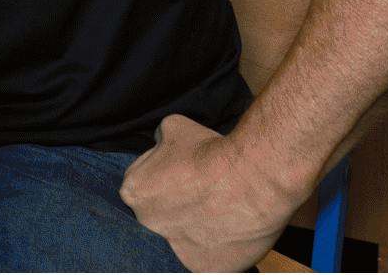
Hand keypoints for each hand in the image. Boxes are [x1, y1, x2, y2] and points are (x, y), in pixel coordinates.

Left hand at [118, 115, 298, 272]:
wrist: (253, 179)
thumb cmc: (211, 152)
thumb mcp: (173, 127)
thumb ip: (158, 142)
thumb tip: (160, 147)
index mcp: (134, 192)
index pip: (142, 189)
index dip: (165, 182)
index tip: (184, 180)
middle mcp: (147, 225)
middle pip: (159, 216)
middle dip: (176, 208)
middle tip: (200, 198)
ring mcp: (174, 250)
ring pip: (181, 241)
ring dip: (194, 230)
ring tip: (217, 215)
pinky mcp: (203, 269)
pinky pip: (205, 259)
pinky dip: (216, 249)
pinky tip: (228, 230)